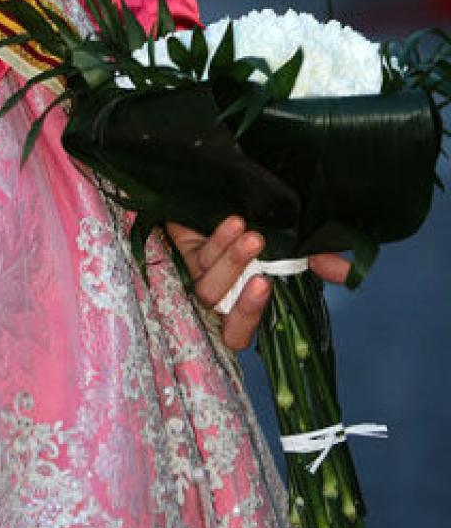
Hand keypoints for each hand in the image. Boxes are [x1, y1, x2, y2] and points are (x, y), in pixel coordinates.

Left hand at [166, 218, 351, 351]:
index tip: (266, 287)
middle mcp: (216, 297)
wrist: (221, 195)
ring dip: (231, 261)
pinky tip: (235, 223)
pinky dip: (218, 239)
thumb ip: (320, 262)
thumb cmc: (262, 232)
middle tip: (262, 270)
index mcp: (240, 308)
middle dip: (240, 295)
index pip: (237, 333)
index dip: (247, 317)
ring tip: (253, 237)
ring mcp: (197, 274)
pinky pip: (197, 252)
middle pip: (218, 309)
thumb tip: (345, 270)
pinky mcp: (183, 249)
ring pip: (206, 283)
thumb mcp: (294, 249)